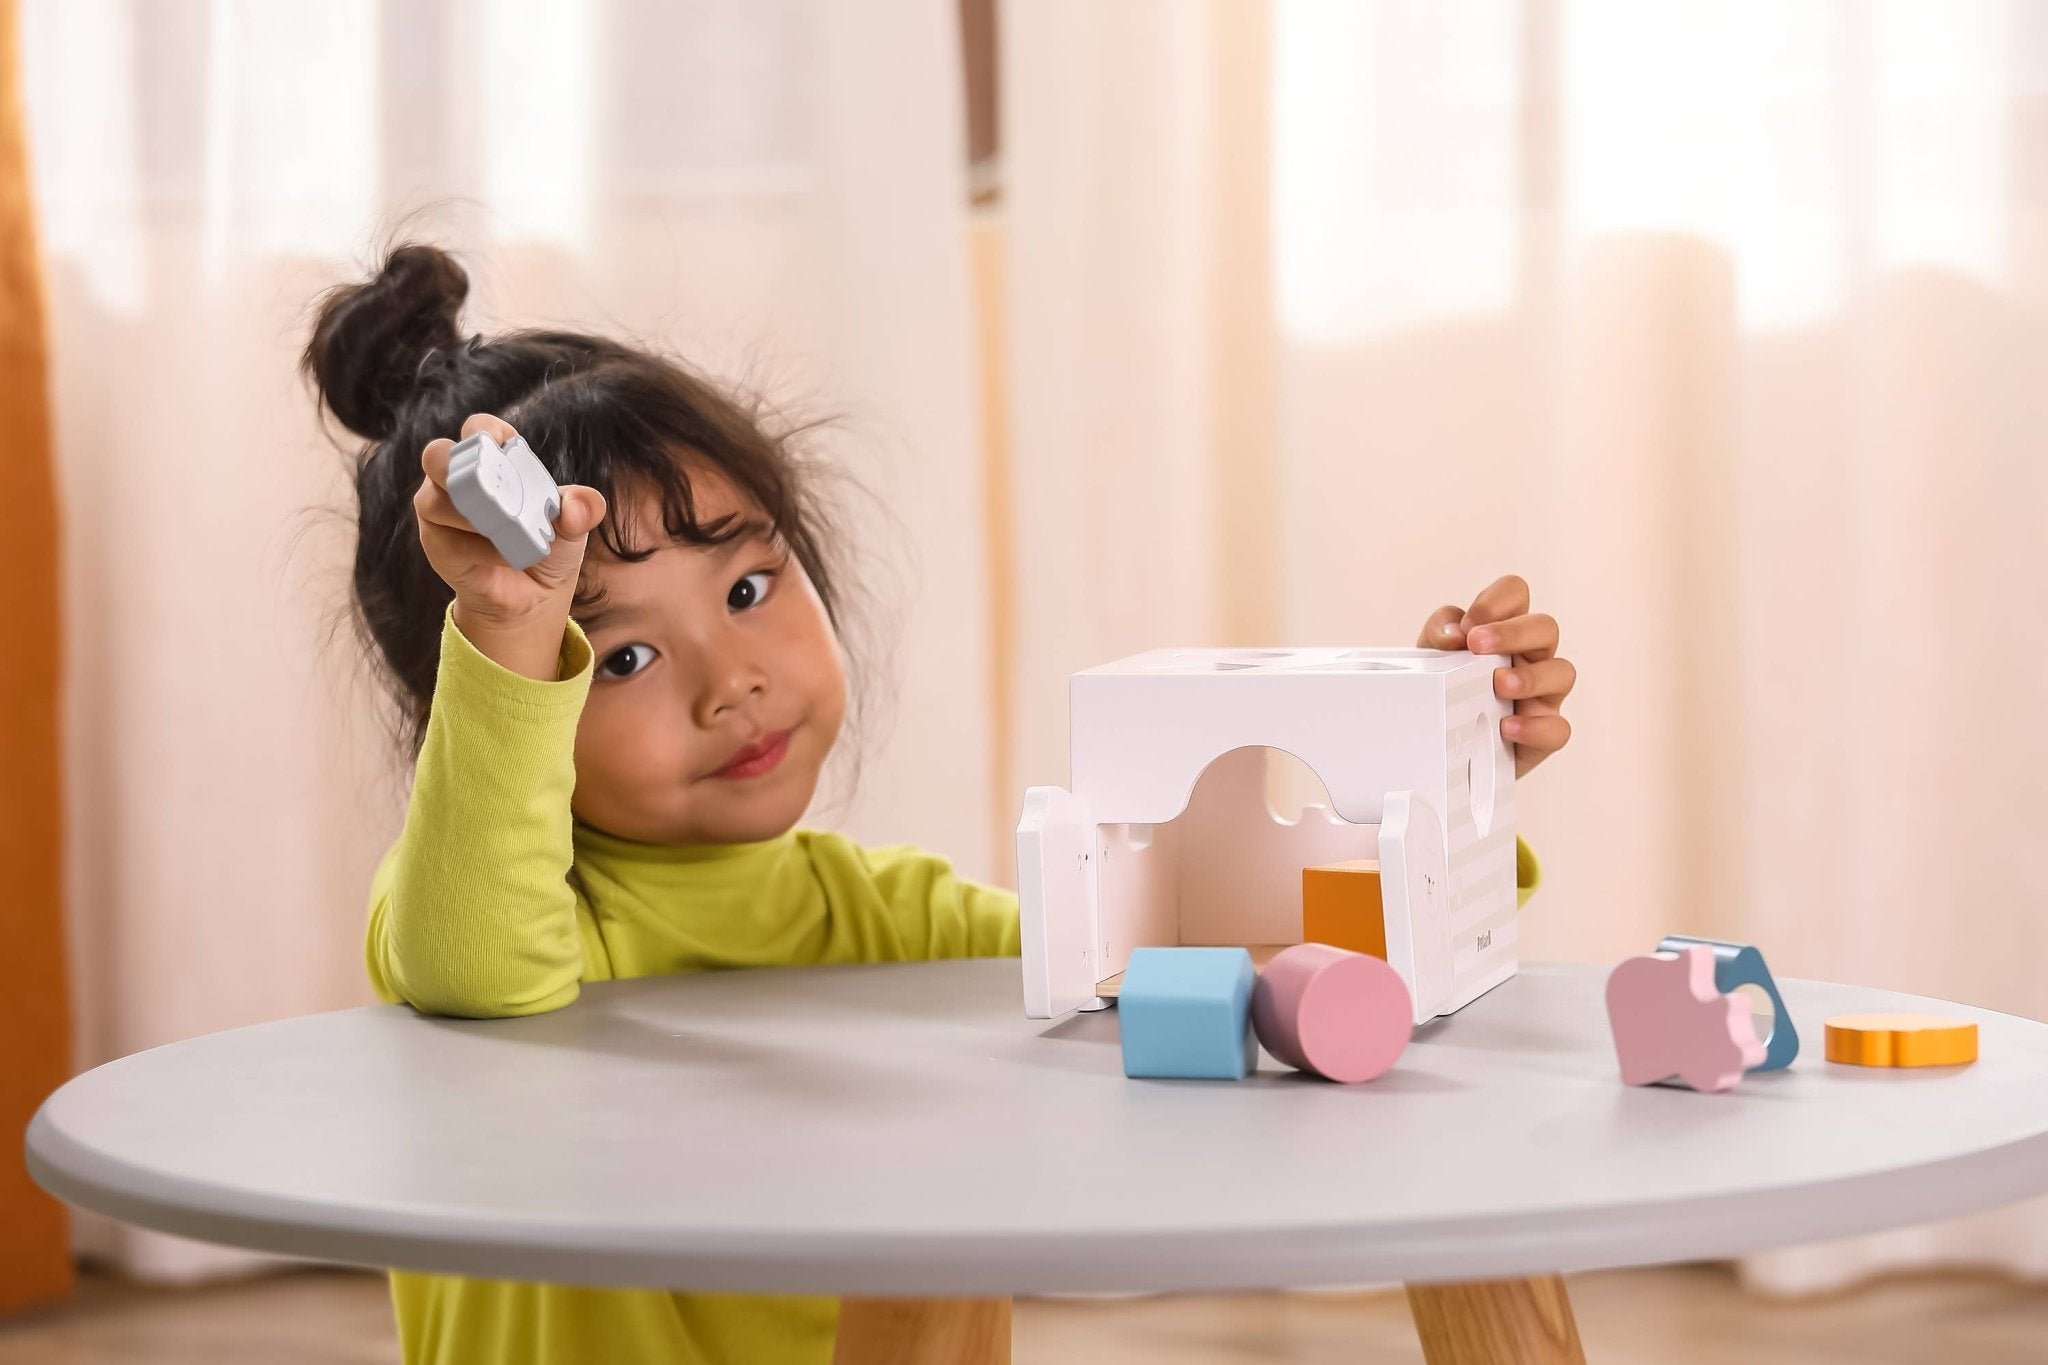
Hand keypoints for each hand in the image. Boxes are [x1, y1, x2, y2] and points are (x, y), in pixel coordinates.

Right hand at [415, 412, 606, 678]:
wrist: (533, 592)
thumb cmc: (547, 541)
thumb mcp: (573, 523)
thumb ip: (581, 508)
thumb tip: (581, 506)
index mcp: (493, 458)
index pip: (478, 428)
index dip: (482, 430)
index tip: (498, 443)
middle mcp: (459, 478)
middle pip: (436, 456)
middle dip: (453, 465)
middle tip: (486, 485)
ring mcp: (441, 510)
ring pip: (436, 501)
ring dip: (475, 517)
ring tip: (510, 532)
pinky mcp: (437, 544)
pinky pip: (449, 541)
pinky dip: (482, 549)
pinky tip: (506, 556)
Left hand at [1416, 575, 1573, 778]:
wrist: (1441, 749)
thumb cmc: (1444, 693)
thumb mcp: (1431, 660)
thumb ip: (1439, 635)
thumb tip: (1454, 632)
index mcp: (1505, 631)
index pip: (1516, 594)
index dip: (1497, 601)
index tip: (1468, 626)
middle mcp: (1531, 657)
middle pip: (1545, 627)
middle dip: (1512, 632)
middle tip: (1477, 645)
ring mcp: (1543, 695)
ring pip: (1563, 672)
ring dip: (1530, 676)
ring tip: (1498, 685)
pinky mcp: (1544, 734)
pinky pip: (1557, 728)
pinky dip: (1534, 727)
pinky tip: (1506, 727)